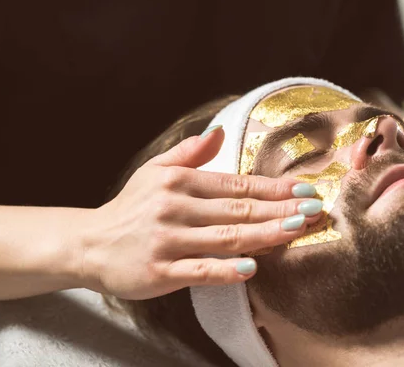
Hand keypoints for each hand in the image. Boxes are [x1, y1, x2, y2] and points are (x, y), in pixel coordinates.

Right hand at [78, 126, 320, 299]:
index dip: (273, 189)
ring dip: (264, 234)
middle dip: (280, 210)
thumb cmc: (128, 208)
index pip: (235, 184)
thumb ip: (187, 152)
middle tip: (314, 210)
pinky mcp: (158, 271)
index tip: (304, 190)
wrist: (89, 244)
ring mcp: (167, 240)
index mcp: (178, 182)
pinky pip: (198, 271)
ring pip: (225, 238)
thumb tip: (219, 132)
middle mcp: (174, 208)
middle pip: (237, 210)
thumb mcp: (153, 171)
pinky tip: (251, 268)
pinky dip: (225, 270)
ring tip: (297, 231)